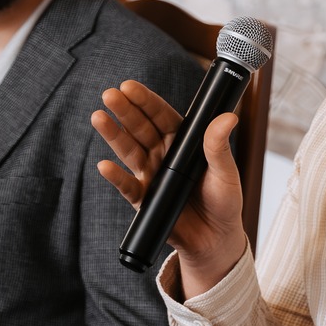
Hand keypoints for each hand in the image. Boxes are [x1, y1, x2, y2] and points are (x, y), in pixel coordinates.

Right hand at [93, 79, 247, 295]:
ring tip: (98, 118)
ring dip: (113, 135)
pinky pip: (127, 186)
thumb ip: (219, 147)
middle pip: (140, 129)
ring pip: (129, 151)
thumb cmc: (224, 202)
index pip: (161, 116)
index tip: (129, 86)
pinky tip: (105, 166)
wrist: (215, 240)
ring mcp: (151, 175)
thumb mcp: (225, 173)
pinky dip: (116, 177)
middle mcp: (163, 155)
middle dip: (124, 111)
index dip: (145, 101)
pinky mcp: (144, 200)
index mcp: (182, 143)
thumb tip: (227, 118)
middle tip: (109, 95)